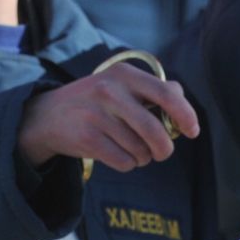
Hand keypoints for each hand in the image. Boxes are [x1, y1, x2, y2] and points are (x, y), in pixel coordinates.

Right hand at [16, 64, 199, 172]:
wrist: (47, 115)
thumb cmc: (97, 102)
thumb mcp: (120, 85)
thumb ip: (154, 90)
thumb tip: (182, 100)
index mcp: (124, 75)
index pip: (167, 95)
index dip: (186, 116)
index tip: (192, 131)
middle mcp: (110, 91)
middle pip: (156, 130)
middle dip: (164, 148)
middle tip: (162, 152)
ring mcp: (96, 115)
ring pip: (141, 150)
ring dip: (143, 157)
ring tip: (132, 149)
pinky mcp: (86, 138)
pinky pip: (124, 161)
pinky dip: (128, 164)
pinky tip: (118, 154)